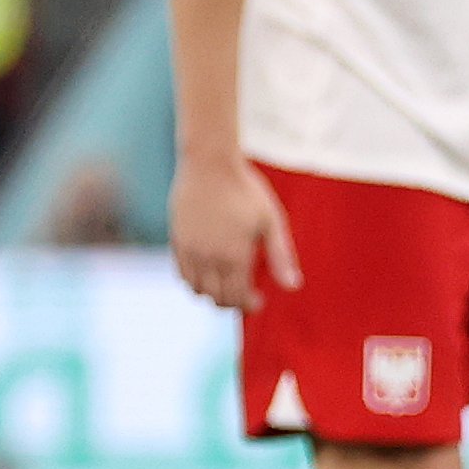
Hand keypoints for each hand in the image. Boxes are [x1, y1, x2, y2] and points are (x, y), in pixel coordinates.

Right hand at [169, 150, 298, 312]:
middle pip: (216, 298)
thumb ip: (281, 256)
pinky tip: (209, 272)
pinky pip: (181, 273)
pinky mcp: (176, 240)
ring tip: (227, 286)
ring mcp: (189, 249)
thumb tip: (293, 287)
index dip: (248, 305)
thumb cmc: (246, 190)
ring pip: (195, 289)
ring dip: (212, 294)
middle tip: (245, 297)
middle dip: (232, 303)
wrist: (210, 164)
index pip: (237, 297)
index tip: (258, 301)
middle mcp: (208, 257)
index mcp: (234, 256)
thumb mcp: (272, 221)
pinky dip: (194, 281)